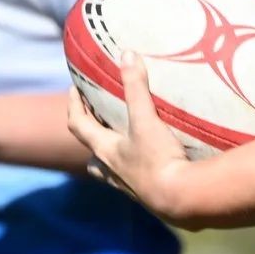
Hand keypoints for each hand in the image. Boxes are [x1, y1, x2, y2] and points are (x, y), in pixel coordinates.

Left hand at [72, 55, 195, 220]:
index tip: (74, 90)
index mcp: (105, 151)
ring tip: (123, 151)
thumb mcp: (146, 120)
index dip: (74, 106)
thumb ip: (136, 87)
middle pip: (93, 156)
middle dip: (92, 140)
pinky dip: (139, 173)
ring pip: (112, 174)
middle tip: (97, 125)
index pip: (78, 125)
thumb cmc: (158, 159)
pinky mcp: (149, 197)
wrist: (181, 200)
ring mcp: (130, 187)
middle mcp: (112, 171)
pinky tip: (154, 168)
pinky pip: (137, 183)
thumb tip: (126, 53)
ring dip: (112, 161)